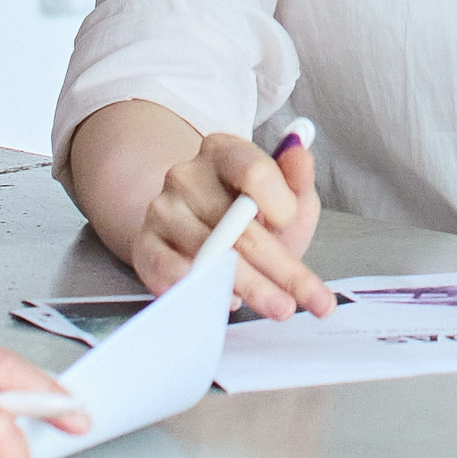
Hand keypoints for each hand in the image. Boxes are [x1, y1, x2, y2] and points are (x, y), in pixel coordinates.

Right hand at [124, 129, 334, 318]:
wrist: (196, 228)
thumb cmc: (249, 213)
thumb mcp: (284, 194)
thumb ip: (297, 178)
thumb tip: (300, 153)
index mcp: (223, 152)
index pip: (254, 171)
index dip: (279, 201)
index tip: (291, 222)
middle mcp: (187, 176)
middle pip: (239, 227)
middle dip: (281, 268)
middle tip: (311, 298)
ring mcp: (162, 211)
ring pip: (213, 256)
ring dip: (251, 288)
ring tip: (279, 306)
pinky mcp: (145, 246)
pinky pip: (172, 272)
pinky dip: (202, 290)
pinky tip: (228, 301)